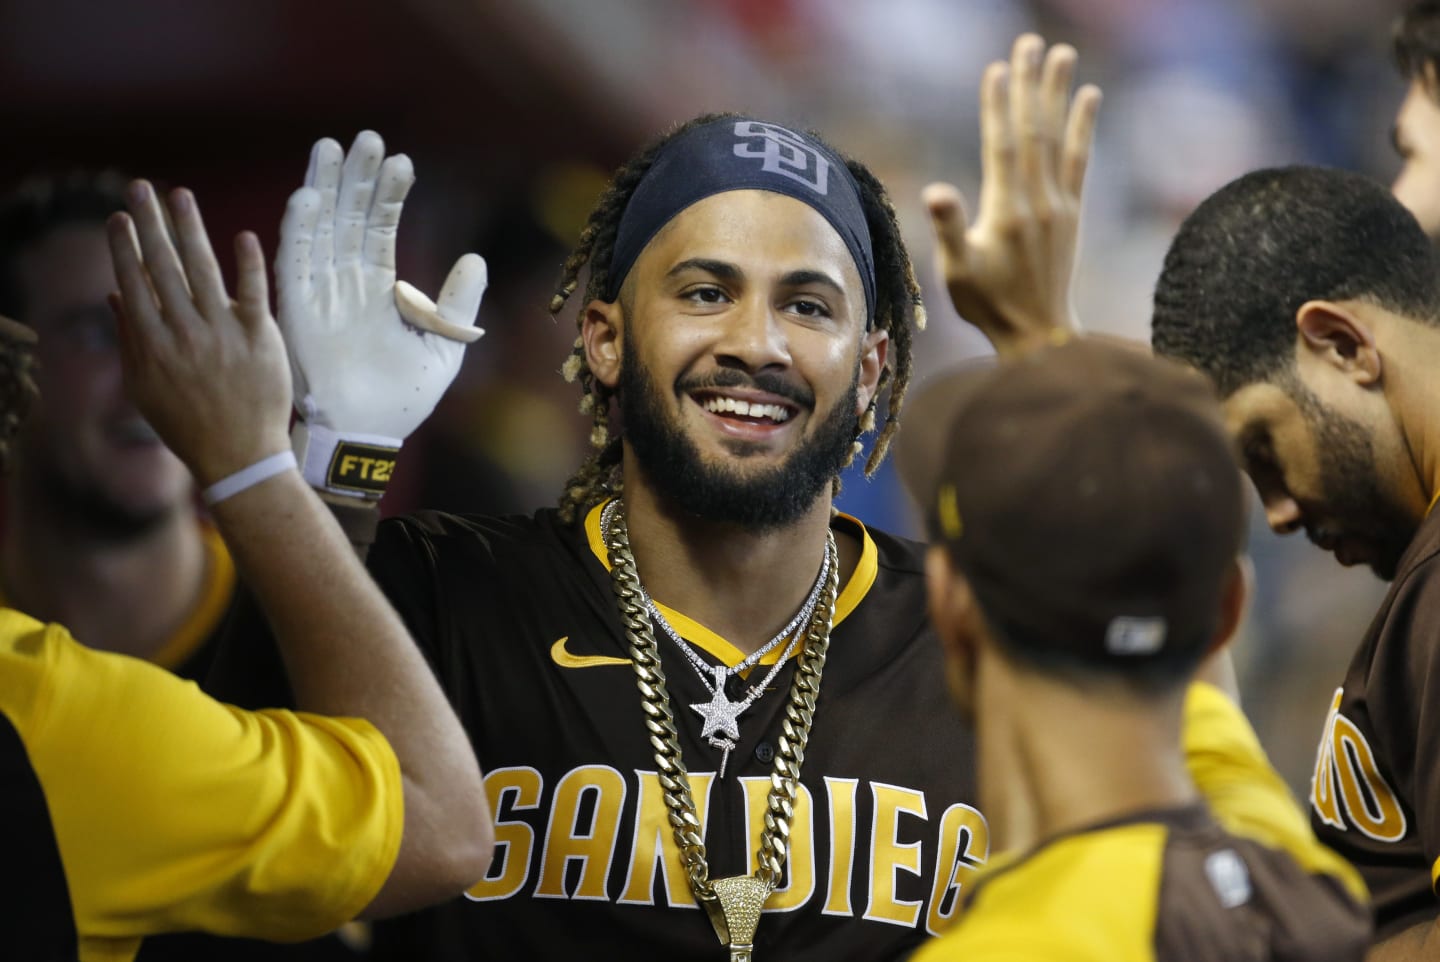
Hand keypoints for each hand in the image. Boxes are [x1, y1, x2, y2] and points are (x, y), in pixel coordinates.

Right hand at [106, 181, 292, 486]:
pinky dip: (248, 264)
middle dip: (149, 223)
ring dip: (189, 228)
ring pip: (203, 270)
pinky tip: (242, 235)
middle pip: (163, 267)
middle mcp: (184, 334)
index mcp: (152, 345)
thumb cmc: (187, 423)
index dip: (124, 248)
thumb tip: (115, 295)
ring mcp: (223, 334)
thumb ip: (129, 338)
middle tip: (139, 187)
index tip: (118, 217)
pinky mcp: (260, 339)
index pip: (133, 284)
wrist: (238, 455)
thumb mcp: (144, 386)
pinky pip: (254, 293)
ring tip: (179, 195)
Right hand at [276, 130, 486, 440]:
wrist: (368, 435)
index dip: (390, 194)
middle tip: (366, 137)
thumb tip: (475, 257)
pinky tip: (307, 196)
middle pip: (348, 216)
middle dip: (356, 177)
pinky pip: (294, 262)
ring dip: (324, 188)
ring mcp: (318, 292)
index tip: (403, 161)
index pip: (381, 227)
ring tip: (331, 147)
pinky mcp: (296, 309)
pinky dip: (298, 229)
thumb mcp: (444, 346)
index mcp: (378, 288)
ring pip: (319, 228)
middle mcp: (345, 282)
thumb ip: (457, 304)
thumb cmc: (402, 398)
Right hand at [924, 34, 1100, 357]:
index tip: (997, 67)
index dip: (998, 105)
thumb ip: (950, 229)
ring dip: (1059, 93)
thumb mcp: (957, 273)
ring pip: (1058, 138)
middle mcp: (1037, 202)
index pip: (1001, 145)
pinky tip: (1089, 97)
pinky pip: (1080, 161)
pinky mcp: (1072, 214)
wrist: (1039, 335)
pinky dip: (1084, 127)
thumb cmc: (988, 305)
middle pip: (1033, 131)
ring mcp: (1059, 205)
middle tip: (1029, 42)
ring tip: (1062, 53)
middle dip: (1030, 84)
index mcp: (1006, 212)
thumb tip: (937, 191)